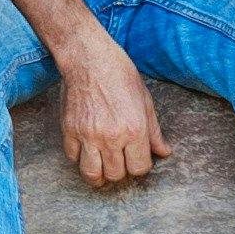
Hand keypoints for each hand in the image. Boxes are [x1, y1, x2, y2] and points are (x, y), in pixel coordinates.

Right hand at [59, 32, 168, 189]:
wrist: (88, 58)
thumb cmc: (120, 74)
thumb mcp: (145, 101)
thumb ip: (154, 131)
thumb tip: (164, 152)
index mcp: (134, 130)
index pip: (139, 168)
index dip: (140, 165)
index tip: (136, 158)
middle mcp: (111, 137)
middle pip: (116, 174)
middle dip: (120, 171)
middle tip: (120, 161)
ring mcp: (88, 135)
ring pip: (92, 174)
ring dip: (99, 175)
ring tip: (102, 170)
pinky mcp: (69, 130)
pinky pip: (72, 158)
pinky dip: (79, 159)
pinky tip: (86, 151)